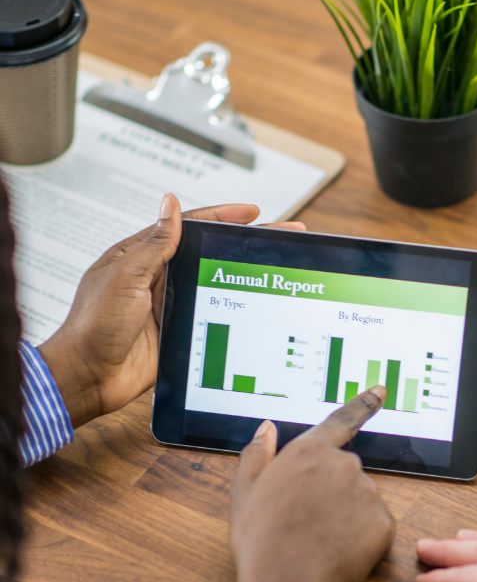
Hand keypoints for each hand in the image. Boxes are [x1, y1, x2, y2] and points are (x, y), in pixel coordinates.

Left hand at [38, 194, 305, 427]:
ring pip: (215, 278)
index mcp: (141, 256)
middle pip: (209, 250)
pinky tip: (257, 301)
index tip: (252, 211)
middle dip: (246, 240)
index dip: (222, 216)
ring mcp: (170, 303)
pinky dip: (235, 303)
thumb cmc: (93, 326)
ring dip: (243, 271)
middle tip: (282, 233)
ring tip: (276, 263)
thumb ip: (153, 244)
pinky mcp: (179, 328)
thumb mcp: (125, 277)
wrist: (89, 376)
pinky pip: (213, 310)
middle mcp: (158, 276)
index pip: (188, 226)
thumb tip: (170, 205)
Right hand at [231, 387, 395, 581]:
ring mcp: (368, 493)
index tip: (381, 391)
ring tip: (316, 540)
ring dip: (345, 514)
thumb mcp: (245, 492)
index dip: (364, 403)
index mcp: (310, 451)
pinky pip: (374, 527)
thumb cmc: (261, 540)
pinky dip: (360, 538)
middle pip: (344, 471)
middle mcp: (344, 464)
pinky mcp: (384, 524)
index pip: (343, 420)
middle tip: (304, 520)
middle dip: (330, 491)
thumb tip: (266, 428)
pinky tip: (336, 552)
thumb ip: (257, 453)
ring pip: (360, 499)